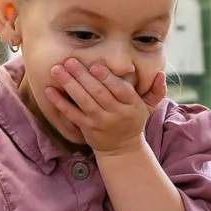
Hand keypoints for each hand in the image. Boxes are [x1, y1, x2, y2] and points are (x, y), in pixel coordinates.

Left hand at [44, 59, 163, 155]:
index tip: (96, 65)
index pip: (120, 90)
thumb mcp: (149, 107)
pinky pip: (71, 114)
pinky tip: (49, 90)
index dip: (108, 78)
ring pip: (83, 101)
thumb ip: (156, 90)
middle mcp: (115, 113)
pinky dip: (60, 102)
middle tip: (69, 60)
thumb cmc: (133, 120)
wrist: (122, 149)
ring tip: (57, 69)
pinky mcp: (86, 128)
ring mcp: (99, 121)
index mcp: (131, 105)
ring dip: (69, 84)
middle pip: (98, 93)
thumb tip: (161, 74)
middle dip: (82, 76)